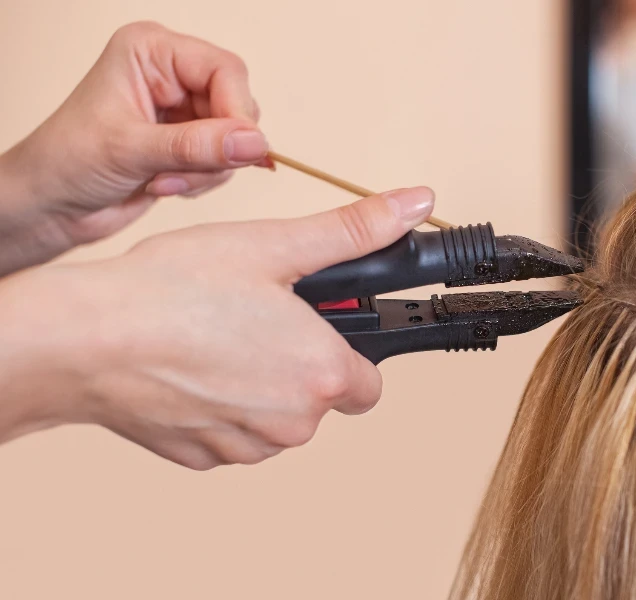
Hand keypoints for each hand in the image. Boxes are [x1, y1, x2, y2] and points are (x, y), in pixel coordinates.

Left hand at [0, 21, 268, 273]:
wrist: (49, 205)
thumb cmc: (67, 163)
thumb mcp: (132, 151)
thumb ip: (197, 146)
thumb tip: (256, 144)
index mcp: (152, 52)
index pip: (225, 70)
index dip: (237, 112)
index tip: (239, 153)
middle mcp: (171, 75)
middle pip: (236, 105)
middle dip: (216, 149)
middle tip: (179, 173)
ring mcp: (181, 110)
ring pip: (235, 139)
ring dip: (207, 171)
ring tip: (163, 182)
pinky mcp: (188, 143)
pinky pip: (225, 161)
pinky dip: (204, 181)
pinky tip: (165, 186)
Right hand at [0, 187, 434, 469]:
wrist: (87, 338)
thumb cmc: (174, 292)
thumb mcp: (275, 246)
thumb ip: (354, 232)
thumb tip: (413, 205)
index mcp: (322, 374)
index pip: (369, 383)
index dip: (346, 351)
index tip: (319, 330)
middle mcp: (292, 424)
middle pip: (319, 400)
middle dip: (298, 365)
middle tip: (256, 321)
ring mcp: (245, 447)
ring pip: (273, 420)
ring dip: (258, 389)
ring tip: (217, 339)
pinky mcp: (202, 459)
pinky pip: (229, 435)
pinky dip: (218, 408)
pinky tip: (190, 369)